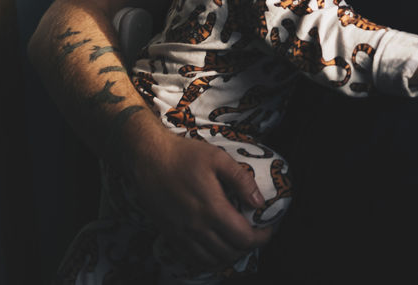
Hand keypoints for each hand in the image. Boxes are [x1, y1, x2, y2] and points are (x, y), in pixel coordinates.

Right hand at [128, 129, 272, 268]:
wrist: (149, 159)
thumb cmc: (184, 156)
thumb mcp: (218, 158)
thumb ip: (241, 180)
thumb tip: (258, 201)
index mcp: (212, 208)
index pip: (243, 238)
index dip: (261, 238)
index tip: (268, 229)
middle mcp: (196, 227)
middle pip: (229, 253)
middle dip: (248, 247)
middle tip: (256, 234)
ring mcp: (181, 234)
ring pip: (211, 261)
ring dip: (229, 256)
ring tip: (238, 242)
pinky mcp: (170, 235)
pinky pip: (192, 259)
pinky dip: (208, 260)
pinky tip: (215, 248)